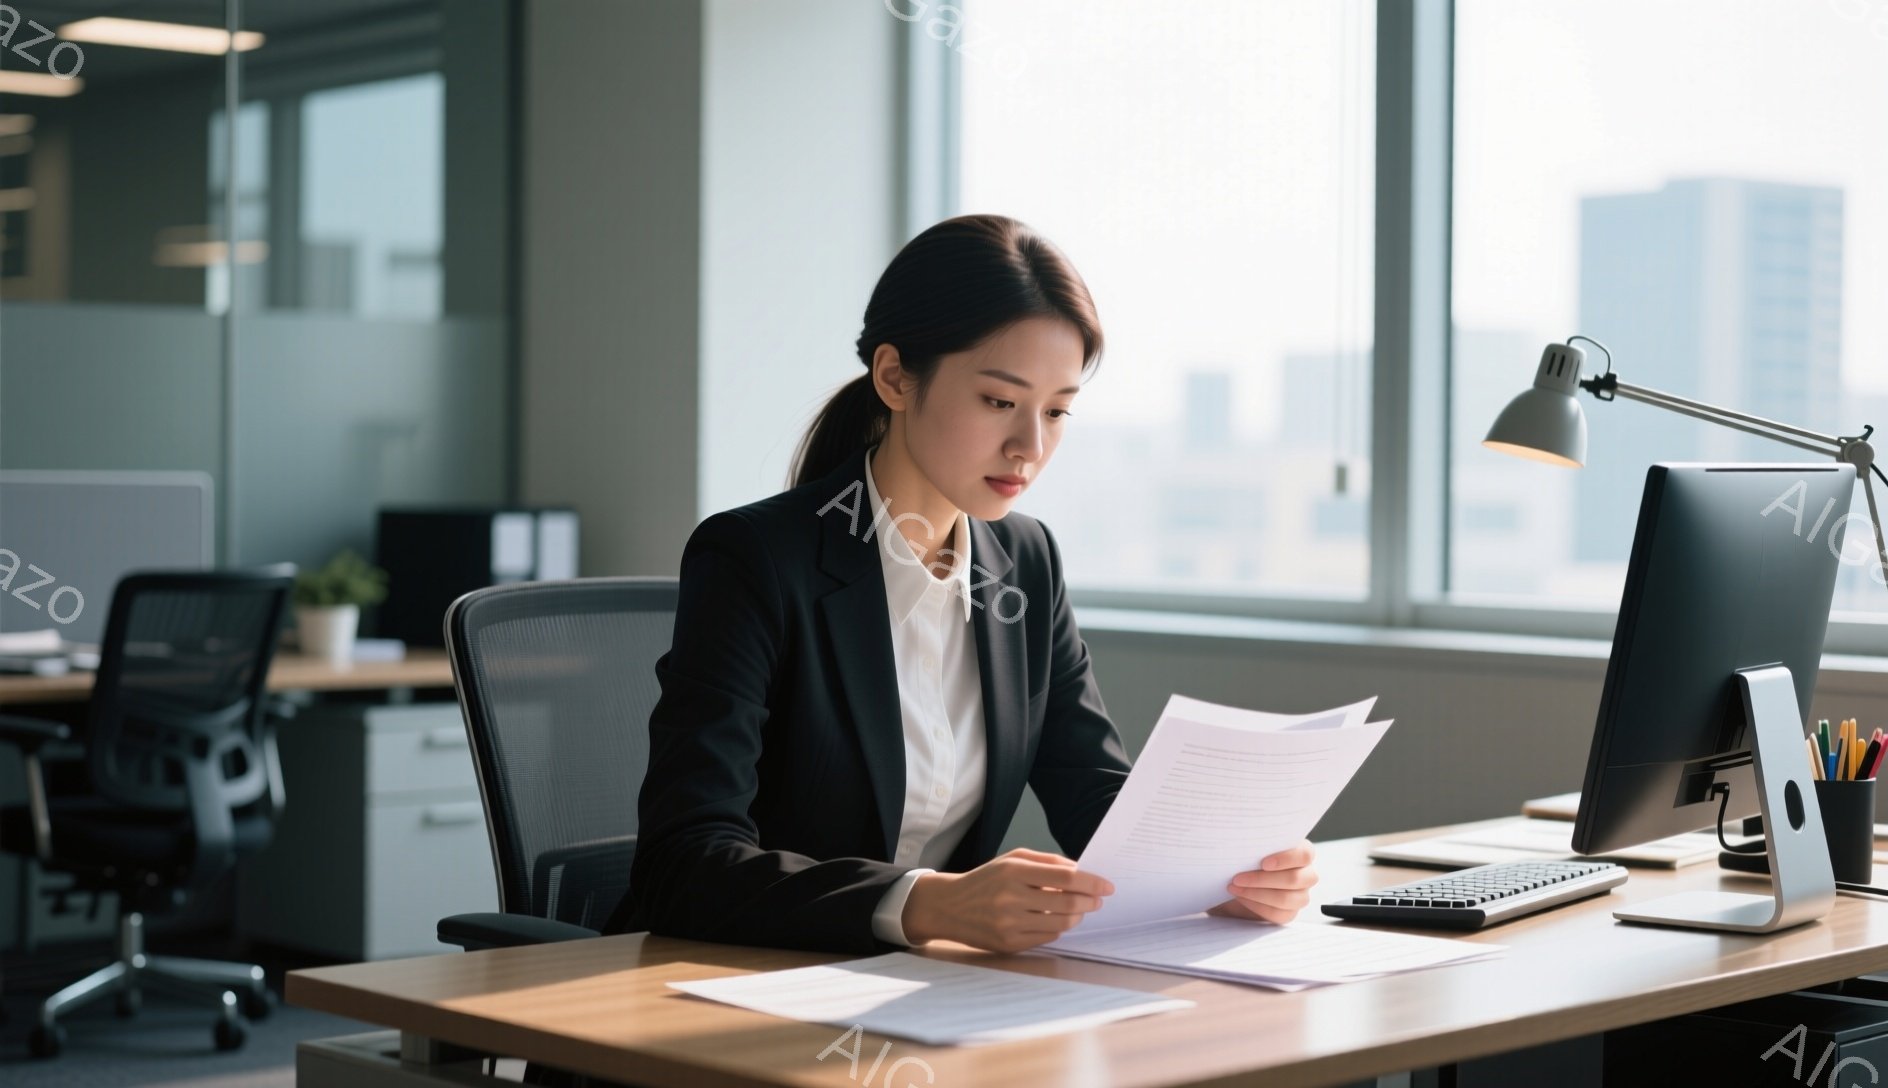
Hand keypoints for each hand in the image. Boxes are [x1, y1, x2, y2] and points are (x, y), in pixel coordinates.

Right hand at [901, 847, 1114, 953]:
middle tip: (1097, 899)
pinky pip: (1046, 938)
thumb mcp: (1012, 859)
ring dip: (1077, 917)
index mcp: (1014, 872)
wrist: (950, 906)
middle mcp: (1011, 898)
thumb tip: (1080, 870)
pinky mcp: (1009, 944)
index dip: (1091, 882)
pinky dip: (1058, 929)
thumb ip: (1047, 861)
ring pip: (1060, 924)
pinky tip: (1056, 920)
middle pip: (1067, 903)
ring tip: (1079, 910)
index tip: (1107, 886)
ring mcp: (1009, 924)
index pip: (1065, 878)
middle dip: (1089, 901)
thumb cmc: (986, 879)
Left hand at [1207, 839, 1317, 923]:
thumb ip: (1257, 843)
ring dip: (1256, 893)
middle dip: (1262, 879)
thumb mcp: (1253, 847)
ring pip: (1285, 899)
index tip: (1263, 863)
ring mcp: (1300, 895)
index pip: (1305, 855)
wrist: (1239, 879)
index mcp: (1303, 853)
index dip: (1286, 859)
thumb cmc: (1249, 857)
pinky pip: (1277, 914)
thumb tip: (1243, 841)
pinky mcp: (1289, 913)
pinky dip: (1256, 905)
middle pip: (1294, 879)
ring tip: (1234, 887)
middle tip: (1237, 878)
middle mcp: (1306, 875)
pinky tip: (1241, 897)